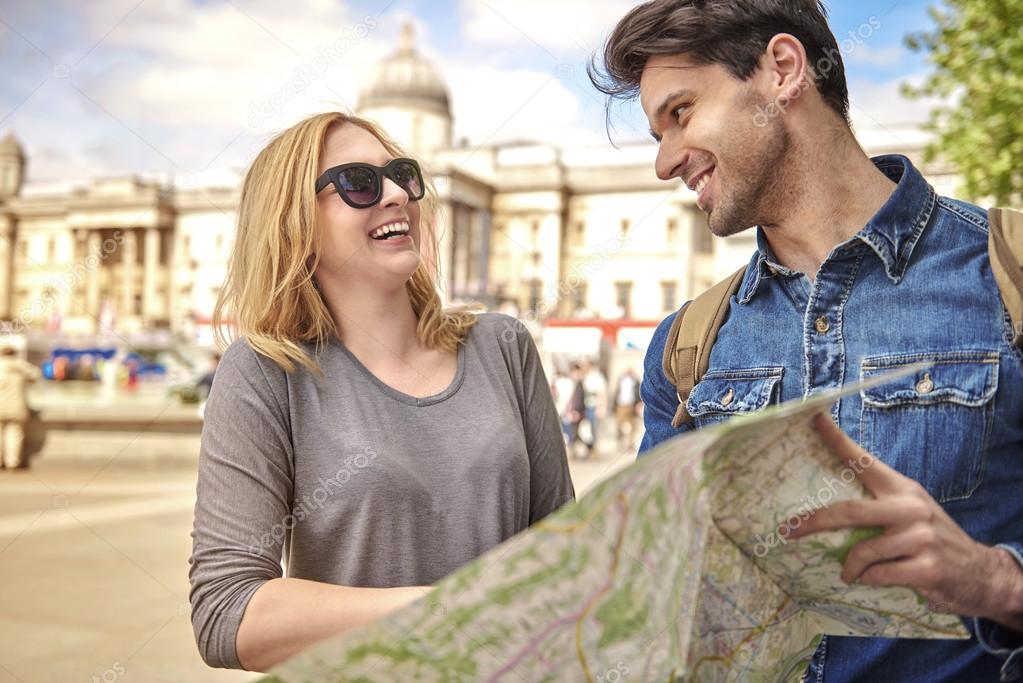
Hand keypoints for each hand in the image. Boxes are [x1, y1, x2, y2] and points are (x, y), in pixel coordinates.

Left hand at [786, 413, 1022, 628]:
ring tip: (848, 572)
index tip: (814, 418)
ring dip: (849, 566)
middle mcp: (911, 507)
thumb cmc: (933, 541)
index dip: (837, 439)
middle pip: (849, 511)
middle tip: (789, 530)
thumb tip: (828, 510)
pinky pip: (879, 575)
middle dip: (813, 521)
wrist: (981, 573)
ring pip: (862, 550)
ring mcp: (921, 537)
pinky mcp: (927, 568)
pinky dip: (867, 580)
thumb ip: (878, 506)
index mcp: (902, 488)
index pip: (864, 460)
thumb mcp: (910, 513)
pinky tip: (869, 580)